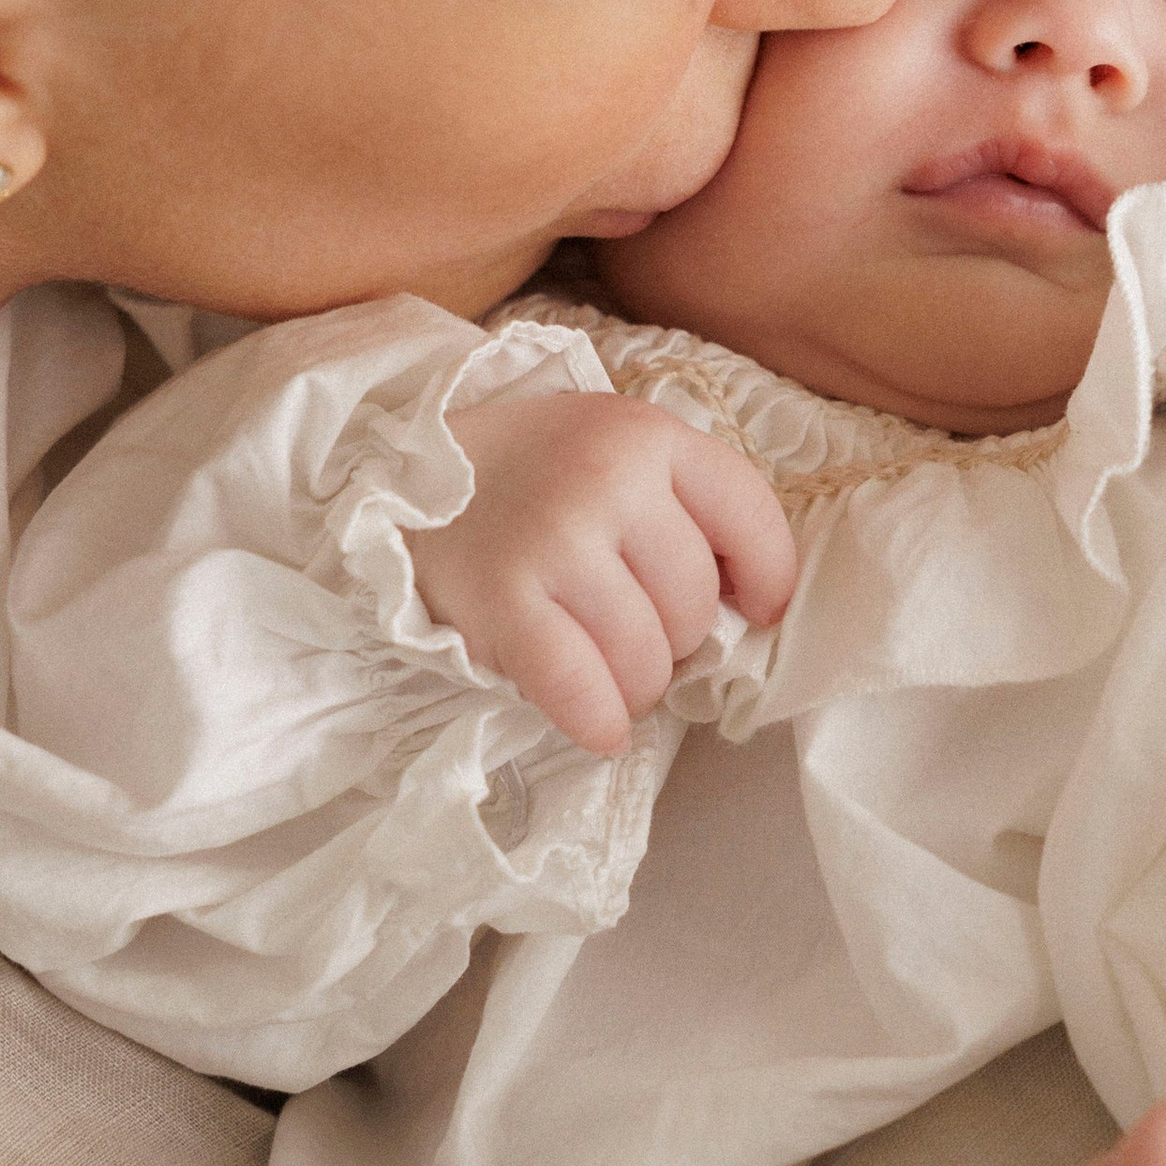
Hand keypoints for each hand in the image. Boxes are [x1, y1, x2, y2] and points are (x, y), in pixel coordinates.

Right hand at [416, 384, 794, 755]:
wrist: (397, 468)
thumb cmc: (526, 472)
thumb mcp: (610, 448)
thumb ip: (682, 503)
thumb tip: (750, 608)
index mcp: (646, 436)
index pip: (750, 517)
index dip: (768, 579)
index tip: (756, 611)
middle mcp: (606, 480)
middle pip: (695, 604)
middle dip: (678, 640)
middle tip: (634, 634)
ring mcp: (553, 540)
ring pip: (646, 657)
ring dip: (637, 687)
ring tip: (607, 674)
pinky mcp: (502, 599)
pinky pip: (581, 688)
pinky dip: (599, 721)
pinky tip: (600, 728)